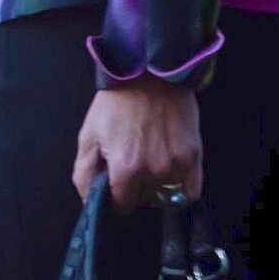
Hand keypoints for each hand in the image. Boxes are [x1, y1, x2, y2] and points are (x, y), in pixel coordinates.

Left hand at [73, 83, 203, 210]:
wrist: (148, 75)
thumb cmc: (115, 103)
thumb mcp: (88, 135)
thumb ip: (84, 173)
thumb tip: (88, 200)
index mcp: (126, 168)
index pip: (122, 204)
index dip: (115, 197)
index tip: (116, 185)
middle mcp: (154, 171)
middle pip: (144, 200)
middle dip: (135, 189)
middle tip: (131, 164)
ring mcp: (177, 166)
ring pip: (165, 195)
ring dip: (156, 186)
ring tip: (148, 159)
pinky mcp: (194, 157)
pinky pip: (190, 191)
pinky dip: (179, 189)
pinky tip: (169, 172)